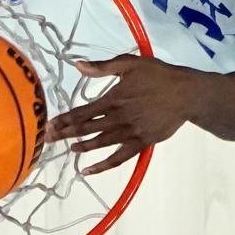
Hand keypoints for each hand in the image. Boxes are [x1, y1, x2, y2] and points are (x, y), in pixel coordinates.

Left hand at [44, 55, 197, 174]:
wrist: (186, 93)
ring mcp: (130, 133)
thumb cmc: (158, 75)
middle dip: (65, 134)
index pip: (82, 111)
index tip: (49, 125)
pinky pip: (118, 158)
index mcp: (113, 99)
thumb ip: (103, 67)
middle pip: (86, 128)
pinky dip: (103, 166)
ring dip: (82, 147)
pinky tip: (89, 170)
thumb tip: (78, 65)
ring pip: (100, 143)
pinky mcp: (141, 143)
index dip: (64, 119)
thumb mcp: (130, 64)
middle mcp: (118, 118)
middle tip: (48, 139)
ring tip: (70, 149)